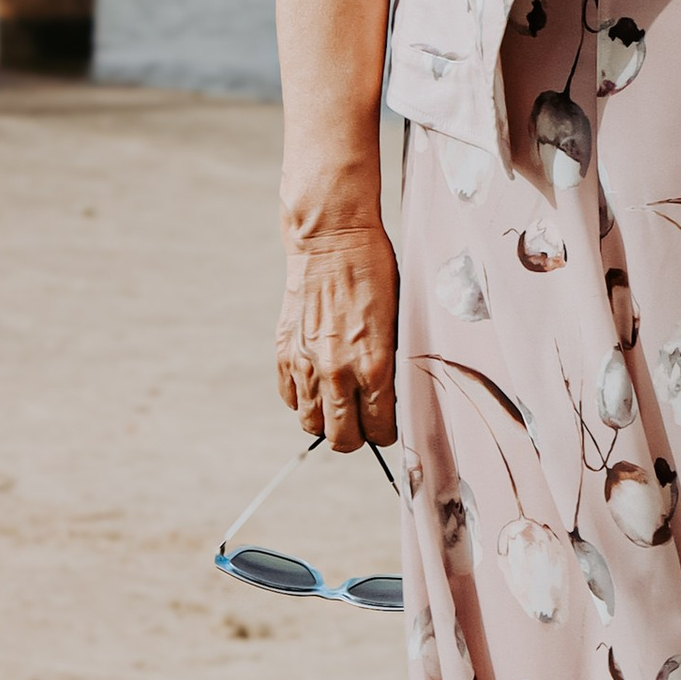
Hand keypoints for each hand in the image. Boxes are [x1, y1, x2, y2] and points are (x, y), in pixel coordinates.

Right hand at [276, 211, 399, 450]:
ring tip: (340, 406)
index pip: (379, 428)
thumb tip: (390, 396)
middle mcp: (337, 373)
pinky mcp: (284, 355)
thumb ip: (390, 362)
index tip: (388, 426)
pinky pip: (290, 399)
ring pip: (312, 425)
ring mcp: (306, 366)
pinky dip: (304, 400)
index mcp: (373, 364)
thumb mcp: (397, 318)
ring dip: (327, 422)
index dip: (386, 433)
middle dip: (357, 438)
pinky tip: (318, 383)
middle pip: (342, 439)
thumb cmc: (374, 271)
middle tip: (364, 424)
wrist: (332, 240)